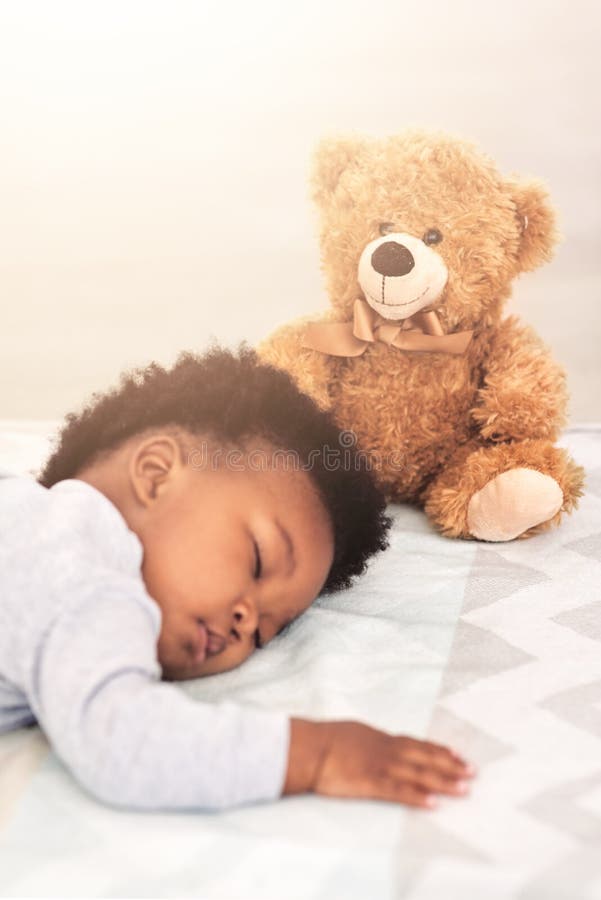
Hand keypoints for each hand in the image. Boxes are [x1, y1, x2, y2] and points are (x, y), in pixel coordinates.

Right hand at [284, 719, 475, 808]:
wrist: (310, 747)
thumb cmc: (325, 739)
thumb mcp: (352, 732)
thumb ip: (367, 739)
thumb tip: (372, 741)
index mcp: (382, 738)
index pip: (418, 744)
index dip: (439, 750)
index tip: (458, 755)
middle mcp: (387, 750)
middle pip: (425, 757)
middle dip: (451, 765)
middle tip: (473, 771)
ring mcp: (381, 766)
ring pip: (419, 774)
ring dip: (443, 781)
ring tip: (464, 789)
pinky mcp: (371, 783)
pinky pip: (399, 791)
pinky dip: (418, 797)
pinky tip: (433, 803)